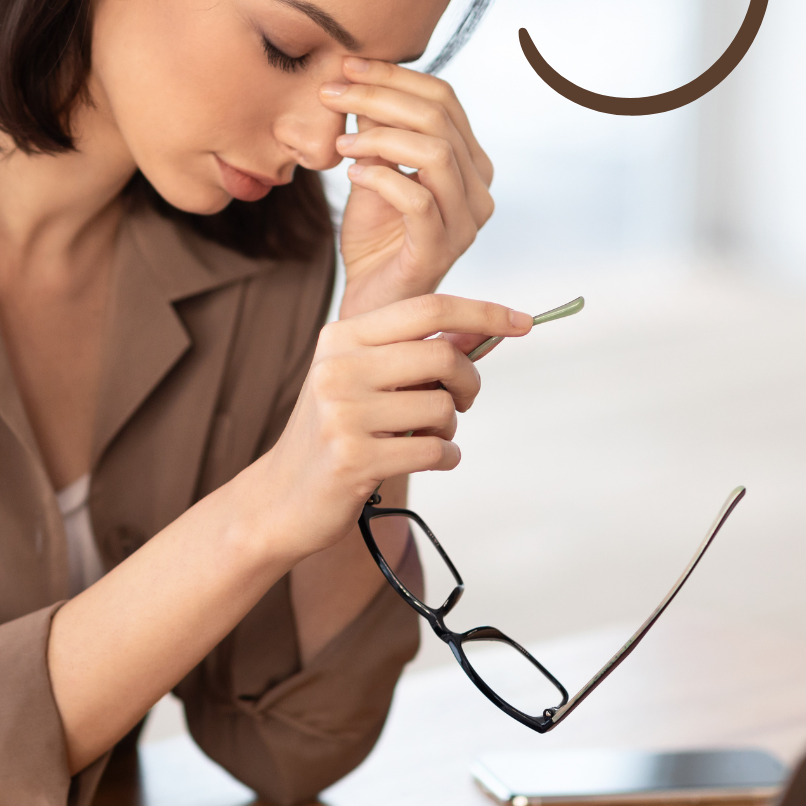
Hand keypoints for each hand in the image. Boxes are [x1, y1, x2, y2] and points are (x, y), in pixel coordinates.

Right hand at [251, 294, 530, 561]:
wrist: (282, 498)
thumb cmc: (332, 435)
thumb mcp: (364, 382)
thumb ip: (415, 355)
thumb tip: (479, 331)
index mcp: (341, 338)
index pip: (427, 307)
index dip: (483, 312)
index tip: (523, 322)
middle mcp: (338, 368)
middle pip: (442, 355)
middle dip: (468, 382)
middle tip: (463, 401)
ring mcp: (343, 414)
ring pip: (441, 407)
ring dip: (450, 428)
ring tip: (427, 438)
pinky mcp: (354, 458)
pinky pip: (435, 451)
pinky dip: (446, 457)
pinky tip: (430, 460)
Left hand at [322, 57, 494, 319]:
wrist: (370, 303)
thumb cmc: (376, 241)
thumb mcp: (374, 173)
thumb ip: (377, 132)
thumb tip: (359, 79)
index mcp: (470, 164)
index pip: (444, 99)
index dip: (394, 76)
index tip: (346, 67)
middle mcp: (478, 190)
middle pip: (439, 118)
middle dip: (379, 97)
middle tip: (330, 94)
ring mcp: (465, 222)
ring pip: (435, 152)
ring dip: (379, 136)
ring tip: (340, 144)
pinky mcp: (441, 249)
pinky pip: (418, 199)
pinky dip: (380, 178)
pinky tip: (350, 177)